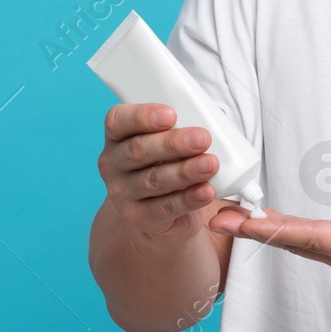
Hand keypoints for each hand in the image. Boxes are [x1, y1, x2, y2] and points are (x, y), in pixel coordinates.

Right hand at [98, 103, 220, 243]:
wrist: (163, 209)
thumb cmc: (168, 161)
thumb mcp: (170, 140)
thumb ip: (185, 124)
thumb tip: (217, 116)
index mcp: (117, 135)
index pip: (118, 120)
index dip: (142, 116)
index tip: (171, 114)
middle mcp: (113, 163)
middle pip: (138, 150)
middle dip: (173, 143)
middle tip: (203, 138)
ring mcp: (122, 193)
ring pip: (154, 179)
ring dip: (185, 171)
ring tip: (210, 164)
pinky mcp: (139, 217)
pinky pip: (165, 207)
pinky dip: (188, 199)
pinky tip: (206, 191)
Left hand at [207, 201, 330, 324]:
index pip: (313, 238)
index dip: (275, 228)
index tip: (240, 221)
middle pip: (294, 242)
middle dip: (253, 229)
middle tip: (214, 215)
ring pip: (298, 244)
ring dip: (264, 229)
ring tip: (230, 214)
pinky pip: (308, 243)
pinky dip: (284, 230)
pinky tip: (268, 221)